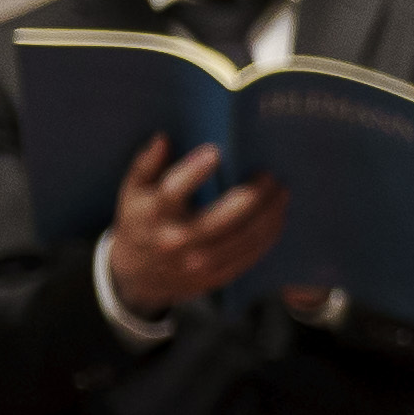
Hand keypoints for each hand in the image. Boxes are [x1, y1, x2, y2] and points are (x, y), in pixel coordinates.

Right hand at [103, 136, 290, 319]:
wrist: (138, 275)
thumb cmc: (139, 222)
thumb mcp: (132, 191)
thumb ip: (147, 164)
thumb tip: (164, 138)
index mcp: (154, 214)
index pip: (173, 191)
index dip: (194, 171)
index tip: (216, 151)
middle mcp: (176, 240)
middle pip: (222, 219)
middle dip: (252, 195)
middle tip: (268, 175)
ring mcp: (198, 263)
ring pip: (244, 238)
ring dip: (269, 213)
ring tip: (281, 192)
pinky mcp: (216, 276)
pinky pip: (250, 255)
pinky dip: (269, 234)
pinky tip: (276, 216)